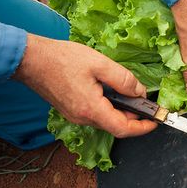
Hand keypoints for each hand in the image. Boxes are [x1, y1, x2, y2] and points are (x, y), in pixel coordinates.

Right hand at [13, 34, 157, 137]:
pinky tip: (110, 91)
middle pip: (115, 125)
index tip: (155, 121)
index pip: (123, 128)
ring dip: (120, 110)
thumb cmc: (61, 59)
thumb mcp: (99, 64)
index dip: (142, 128)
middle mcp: (82, 118)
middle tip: (144, 101)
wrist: (31, 60)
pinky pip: (95, 114)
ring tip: (129, 93)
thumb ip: (123, 79)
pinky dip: (108, 107)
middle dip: (134, 116)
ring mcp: (75, 116)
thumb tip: (139, 92)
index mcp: (91, 109)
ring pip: (105, 120)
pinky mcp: (71, 111)